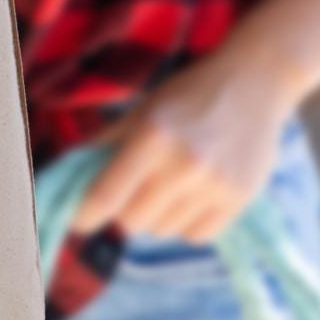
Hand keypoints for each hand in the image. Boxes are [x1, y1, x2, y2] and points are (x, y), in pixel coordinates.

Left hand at [69, 44, 290, 243]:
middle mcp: (183, 165)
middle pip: (132, 221)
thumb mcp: (140, 110)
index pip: (106, 195)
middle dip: (122, 209)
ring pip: (163, 231)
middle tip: (131, 189)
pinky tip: (190, 197)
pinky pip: (196, 235)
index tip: (74, 222)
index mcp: (150, 137)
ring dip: (155, 216)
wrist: (251, 84)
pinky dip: (185, 224)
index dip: (83, 215)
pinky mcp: (240, 199)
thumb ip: (105, 143)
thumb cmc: (187, 94)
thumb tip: (68, 173)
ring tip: (166, 185)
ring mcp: (215, 185)